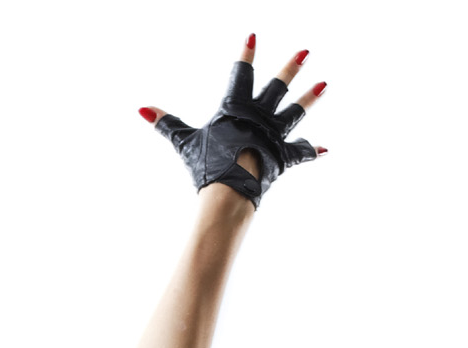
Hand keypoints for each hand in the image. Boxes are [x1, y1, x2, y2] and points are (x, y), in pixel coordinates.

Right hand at [139, 35, 326, 207]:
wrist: (229, 191)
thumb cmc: (206, 165)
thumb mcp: (184, 141)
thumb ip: (166, 123)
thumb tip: (142, 109)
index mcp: (236, 108)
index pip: (241, 73)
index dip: (247, 54)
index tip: (254, 35)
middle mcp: (258, 117)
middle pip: (278, 87)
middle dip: (292, 67)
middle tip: (306, 52)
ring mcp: (273, 137)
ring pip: (295, 112)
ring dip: (311, 97)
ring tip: (325, 83)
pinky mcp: (282, 158)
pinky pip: (300, 153)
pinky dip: (312, 151)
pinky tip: (326, 149)